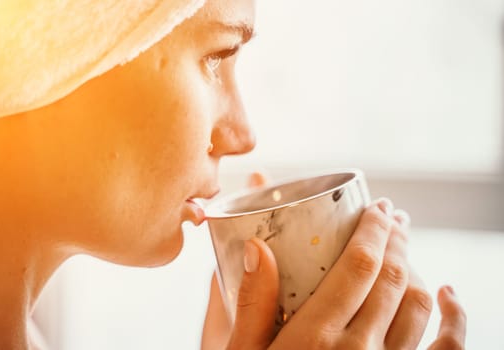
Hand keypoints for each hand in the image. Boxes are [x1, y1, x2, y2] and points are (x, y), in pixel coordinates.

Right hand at [201, 174, 465, 348]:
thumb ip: (250, 305)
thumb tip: (256, 249)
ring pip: (419, 305)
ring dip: (417, 266)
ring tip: (405, 244)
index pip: (359, 267)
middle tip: (390, 216)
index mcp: (315, 339)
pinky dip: (455, 318)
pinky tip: (448, 295)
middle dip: (395, 238)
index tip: (376, 207)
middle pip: (391, 278)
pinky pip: (446, 349)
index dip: (373, 230)